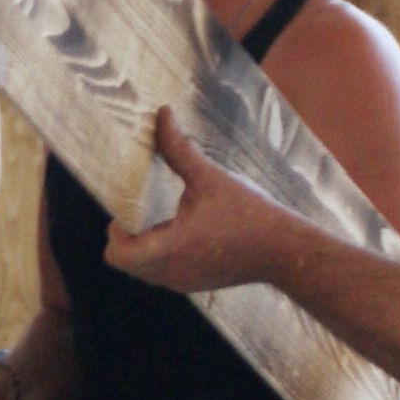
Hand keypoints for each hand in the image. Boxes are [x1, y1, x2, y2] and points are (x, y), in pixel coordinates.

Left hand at [105, 110, 302, 294]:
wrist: (284, 250)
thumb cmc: (249, 214)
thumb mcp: (211, 177)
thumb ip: (179, 148)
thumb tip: (163, 115)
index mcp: (171, 247)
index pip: (117, 255)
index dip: (115, 233)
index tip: (128, 212)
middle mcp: (172, 272)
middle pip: (126, 263)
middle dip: (127, 237)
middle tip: (141, 211)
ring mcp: (184, 282)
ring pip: (144, 271)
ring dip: (144, 247)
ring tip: (162, 219)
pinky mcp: (196, 284)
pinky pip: (163, 274)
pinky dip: (163, 256)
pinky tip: (183, 232)